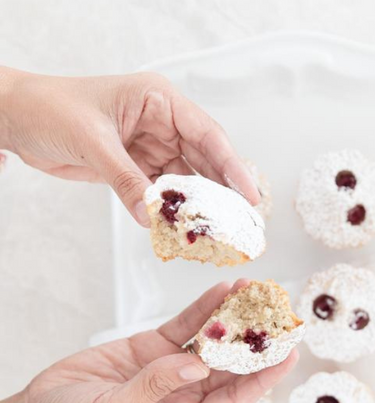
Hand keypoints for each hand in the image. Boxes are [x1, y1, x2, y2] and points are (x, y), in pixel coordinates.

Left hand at [0, 67, 259, 225]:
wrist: (18, 120)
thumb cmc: (50, 109)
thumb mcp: (93, 141)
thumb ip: (126, 179)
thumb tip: (150, 214)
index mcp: (159, 100)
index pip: (206, 134)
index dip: (232, 165)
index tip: (249, 193)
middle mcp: (162, 123)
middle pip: (204, 159)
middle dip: (223, 189)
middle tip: (241, 218)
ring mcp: (152, 147)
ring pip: (187, 178)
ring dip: (199, 203)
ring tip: (217, 227)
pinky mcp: (139, 167)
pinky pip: (164, 191)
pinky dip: (172, 208)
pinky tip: (182, 224)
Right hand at [0, 280, 298, 402]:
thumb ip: (155, 388)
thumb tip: (198, 366)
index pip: (234, 398)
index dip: (264, 376)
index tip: (290, 354)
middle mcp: (184, 393)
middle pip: (230, 365)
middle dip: (255, 340)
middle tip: (278, 314)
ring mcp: (170, 366)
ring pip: (210, 339)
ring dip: (231, 316)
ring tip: (253, 291)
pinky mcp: (153, 346)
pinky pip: (184, 324)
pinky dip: (203, 308)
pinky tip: (221, 291)